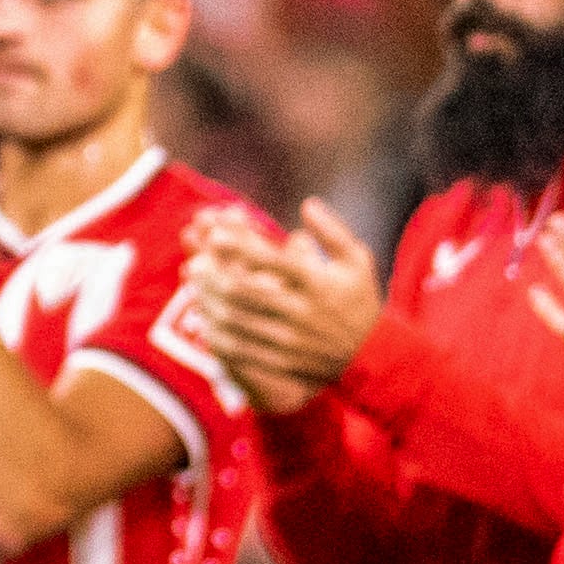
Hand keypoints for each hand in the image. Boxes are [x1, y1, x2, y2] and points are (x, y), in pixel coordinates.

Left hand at [178, 197, 383, 400]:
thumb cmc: (360, 301)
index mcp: (317, 283)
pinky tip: (204, 322)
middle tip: (195, 262)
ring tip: (192, 286)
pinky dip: (219, 336)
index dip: (241, 247)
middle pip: (248, 292)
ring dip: (211, 303)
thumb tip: (307, 203)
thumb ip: (332, 232)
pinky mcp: (282, 360)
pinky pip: (243, 350)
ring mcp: (290, 338)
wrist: (372, 356)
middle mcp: (301, 311)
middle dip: (216, 277)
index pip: (274, 261)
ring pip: (240, 321)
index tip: (215, 233)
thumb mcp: (357, 261)